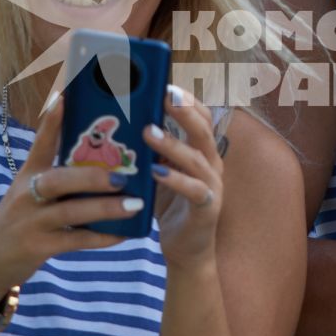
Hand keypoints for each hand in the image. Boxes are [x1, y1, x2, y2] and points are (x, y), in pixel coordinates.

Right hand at [0, 90, 132, 295]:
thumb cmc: (18, 221)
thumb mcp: (28, 193)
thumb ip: (57, 177)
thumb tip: (100, 162)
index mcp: (28, 175)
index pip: (41, 142)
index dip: (53, 119)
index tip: (66, 95)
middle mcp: (28, 194)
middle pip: (61, 179)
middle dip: (93, 177)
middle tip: (124, 176)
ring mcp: (32, 221)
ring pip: (72, 211)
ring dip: (106, 208)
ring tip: (135, 204)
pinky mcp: (38, 246)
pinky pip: (76, 241)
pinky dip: (101, 237)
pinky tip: (124, 234)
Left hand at [148, 86, 225, 274]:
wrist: (186, 252)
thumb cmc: (169, 207)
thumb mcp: (157, 173)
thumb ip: (150, 150)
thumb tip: (122, 121)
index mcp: (202, 152)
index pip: (201, 117)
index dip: (186, 99)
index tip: (166, 83)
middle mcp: (212, 165)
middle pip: (203, 130)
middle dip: (184, 110)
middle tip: (163, 94)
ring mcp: (213, 187)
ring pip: (197, 158)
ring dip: (173, 144)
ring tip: (149, 132)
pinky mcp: (207, 209)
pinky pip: (194, 190)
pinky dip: (174, 180)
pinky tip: (155, 172)